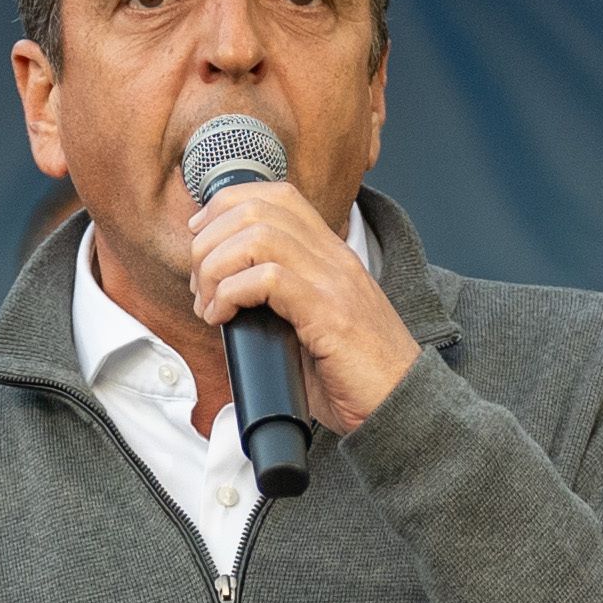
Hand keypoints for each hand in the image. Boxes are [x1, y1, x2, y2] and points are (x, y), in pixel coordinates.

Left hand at [186, 178, 422, 434]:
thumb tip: (222, 306)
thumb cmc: (354, 377)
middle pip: (257, 208)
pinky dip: (231, 293)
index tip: (201, 243)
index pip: (277, 195)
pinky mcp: (329, 313)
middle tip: (201, 288)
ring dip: (216, 267)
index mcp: (331, 255)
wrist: (402, 407)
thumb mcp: (312, 327)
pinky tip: (223, 318)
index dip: (226, 207)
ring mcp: (334, 281)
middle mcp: (334, 258)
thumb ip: (277, 305)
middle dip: (209, 242)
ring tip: (209, 305)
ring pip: (257, 236)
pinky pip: (268, 278)